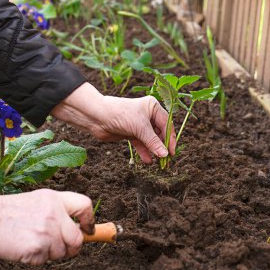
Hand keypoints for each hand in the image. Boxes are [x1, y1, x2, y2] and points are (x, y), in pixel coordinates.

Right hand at [0, 189, 93, 264]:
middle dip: (73, 247)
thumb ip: (59, 210)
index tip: (88, 229)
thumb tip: (79, 228)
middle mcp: (54, 214)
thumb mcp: (38, 201)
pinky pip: (46, 260)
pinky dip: (37, 258)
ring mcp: (47, 232)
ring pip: (62, 253)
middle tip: (62, 246)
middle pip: (78, 239)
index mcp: (55, 199)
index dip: (89, 220)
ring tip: (35, 241)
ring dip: (51, 252)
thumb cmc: (9, 212)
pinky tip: (26, 247)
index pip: (85, 206)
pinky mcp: (37, 249)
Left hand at [51, 82, 176, 163]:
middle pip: (160, 133)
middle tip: (166, 159)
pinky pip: (141, 144)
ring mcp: (139, 125)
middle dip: (162, 146)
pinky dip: (144, 152)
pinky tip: (148, 161)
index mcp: (153, 107)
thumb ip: (153, 142)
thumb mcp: (140, 127)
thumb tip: (165, 155)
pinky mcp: (131, 133)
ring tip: (158, 162)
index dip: (170, 138)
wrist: (97, 117)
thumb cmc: (120, 114)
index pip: (167, 124)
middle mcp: (147, 115)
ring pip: (150, 140)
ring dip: (154, 150)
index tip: (172, 152)